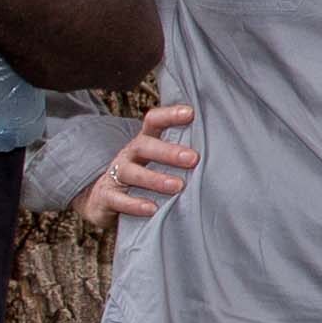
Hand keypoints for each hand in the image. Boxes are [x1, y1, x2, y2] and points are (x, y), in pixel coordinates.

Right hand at [79, 101, 197, 225]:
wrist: (102, 200)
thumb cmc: (141, 180)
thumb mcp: (156, 164)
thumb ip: (179, 158)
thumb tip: (219, 157)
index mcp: (143, 143)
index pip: (153, 121)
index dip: (169, 115)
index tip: (190, 113)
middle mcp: (128, 155)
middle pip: (144, 146)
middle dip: (168, 152)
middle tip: (193, 158)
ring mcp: (115, 175)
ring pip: (132, 172)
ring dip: (155, 179)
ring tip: (177, 186)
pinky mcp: (105, 197)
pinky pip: (118, 199)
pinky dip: (134, 204)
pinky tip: (152, 209)